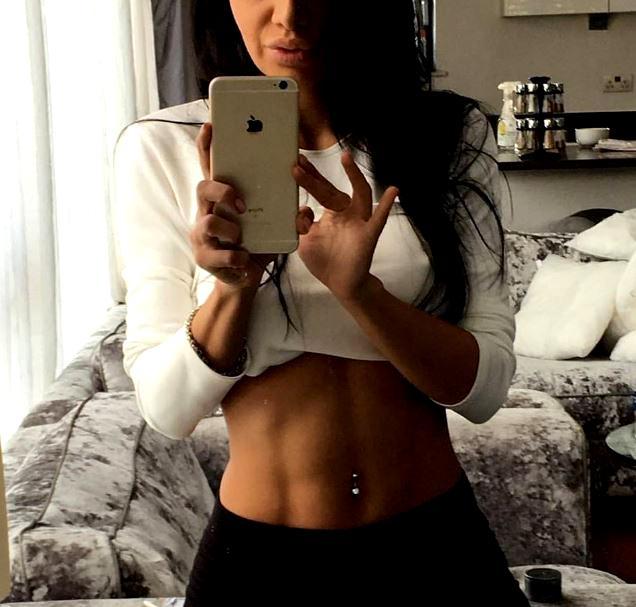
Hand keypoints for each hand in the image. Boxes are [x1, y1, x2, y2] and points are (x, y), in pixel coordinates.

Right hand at [193, 122, 313, 290]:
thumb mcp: (274, 227)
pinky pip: (218, 254)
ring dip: (230, 230)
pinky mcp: (204, 257)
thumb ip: (288, 216)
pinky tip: (244, 262)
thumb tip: (304, 211)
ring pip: (207, 221)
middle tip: (242, 205)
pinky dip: (236, 259)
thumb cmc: (257, 246)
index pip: (212, 168)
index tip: (210, 126)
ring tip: (243, 239)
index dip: (207, 147)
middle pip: (202, 187)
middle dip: (223, 191)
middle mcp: (207, 211)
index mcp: (223, 199)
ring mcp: (201, 234)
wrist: (243, 280)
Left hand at [291, 150, 398, 301]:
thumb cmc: (325, 261)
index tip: (296, 164)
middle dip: (316, 176)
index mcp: (331, 214)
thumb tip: (303, 208)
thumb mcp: (305, 242)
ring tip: (346, 158)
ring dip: (354, 176)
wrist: (343, 284)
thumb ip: (301, 224)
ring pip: (360, 194)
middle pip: (332, 189)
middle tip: (300, 162)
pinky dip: (386, 206)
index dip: (309, 178)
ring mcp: (359, 222)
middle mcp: (346, 214)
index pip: (320, 191)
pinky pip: (379, 219)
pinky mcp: (369, 235)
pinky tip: (393, 191)